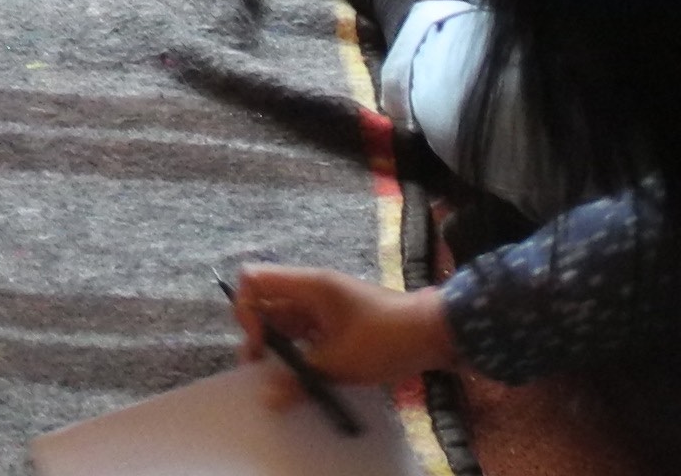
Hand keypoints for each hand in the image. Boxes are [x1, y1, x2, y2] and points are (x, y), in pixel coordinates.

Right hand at [230, 265, 454, 390]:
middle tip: (263, 370)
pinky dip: (299, 350)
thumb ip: (301, 379)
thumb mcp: (341, 364)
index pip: (254, 281)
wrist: (435, 333)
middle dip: (259, 335)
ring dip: (279, 347)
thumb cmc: (386, 338)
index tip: (261, 345)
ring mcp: (324, 304)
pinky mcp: (336, 319)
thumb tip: (268, 398)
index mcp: (308, 286)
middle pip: (266, 302)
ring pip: (284, 320)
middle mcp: (310, 289)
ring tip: (283, 379)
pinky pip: (304, 330)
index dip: (246, 310)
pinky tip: (305, 375)